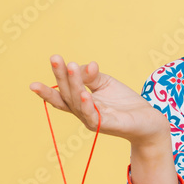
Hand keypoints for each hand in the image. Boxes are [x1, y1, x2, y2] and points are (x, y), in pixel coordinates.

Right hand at [29, 56, 169, 145]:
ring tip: (70, 67)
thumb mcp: (105, 83)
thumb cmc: (124, 103)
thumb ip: (92, 75)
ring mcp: (95, 121)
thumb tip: (86, 65)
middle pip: (67, 95)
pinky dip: (87, 105)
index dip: (48, 89)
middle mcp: (84, 113)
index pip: (61, 95)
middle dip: (61, 76)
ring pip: (78, 103)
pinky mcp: (108, 125)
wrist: (149, 120)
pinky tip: (84, 93)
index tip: (35, 80)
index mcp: (80, 103)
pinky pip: (94, 116)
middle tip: (55, 58)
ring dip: (73, 84)